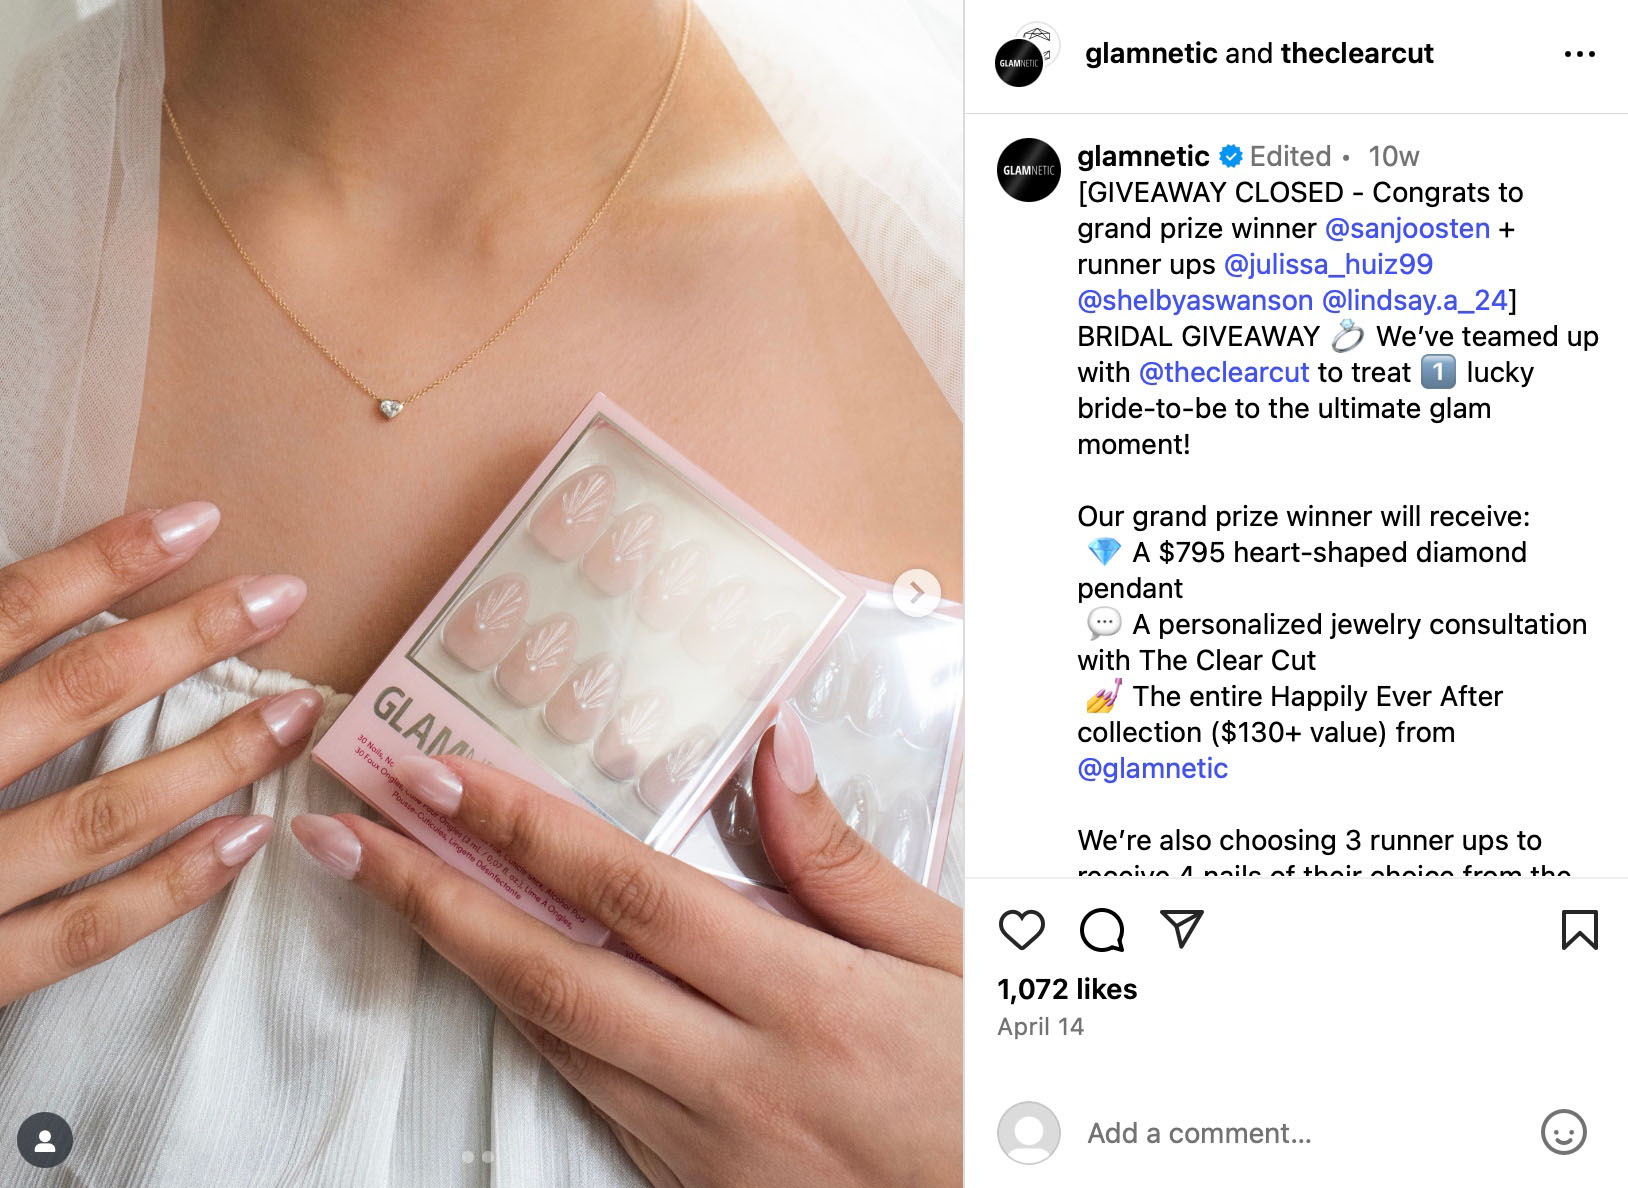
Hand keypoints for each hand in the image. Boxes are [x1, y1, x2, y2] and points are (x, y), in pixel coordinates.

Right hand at [0, 505, 320, 1004]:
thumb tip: (37, 593)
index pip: (2, 616)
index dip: (102, 563)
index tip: (195, 520)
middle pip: (71, 698)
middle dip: (187, 640)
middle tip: (279, 596)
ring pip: (101, 813)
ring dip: (212, 758)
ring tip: (294, 713)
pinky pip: (86, 931)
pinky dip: (175, 885)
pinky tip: (246, 837)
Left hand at [292, 712, 961, 1186]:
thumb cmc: (1003, 1079)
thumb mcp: (957, 955)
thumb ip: (847, 860)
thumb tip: (775, 749)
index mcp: (806, 998)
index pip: (630, 894)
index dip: (523, 829)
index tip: (438, 776)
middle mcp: (737, 1076)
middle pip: (551, 976)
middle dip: (433, 897)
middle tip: (343, 833)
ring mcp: (708, 1147)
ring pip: (555, 1041)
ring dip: (466, 960)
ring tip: (394, 887)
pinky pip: (596, 1098)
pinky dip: (537, 1028)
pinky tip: (504, 978)